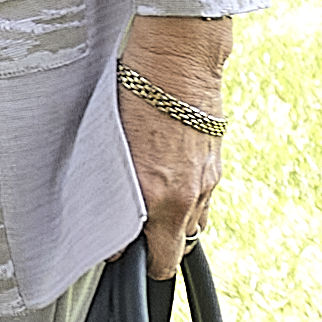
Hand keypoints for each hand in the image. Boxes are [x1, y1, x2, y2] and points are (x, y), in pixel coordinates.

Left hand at [116, 14, 232, 277]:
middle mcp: (185, 195)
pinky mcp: (215, 168)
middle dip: (158, 254)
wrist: (178, 61)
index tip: (115, 254)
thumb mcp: (113, 141)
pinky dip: (189, 206)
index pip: (153, 255)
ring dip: (175, 229)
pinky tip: (171, 190)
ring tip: (153, 218)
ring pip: (194, 228)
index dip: (131, 259)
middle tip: (136, 244)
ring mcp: (205, 183)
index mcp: (155, 192)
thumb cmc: (135, 92)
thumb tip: (106, 204)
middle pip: (178, 250)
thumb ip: (116, 180)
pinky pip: (204, 203)